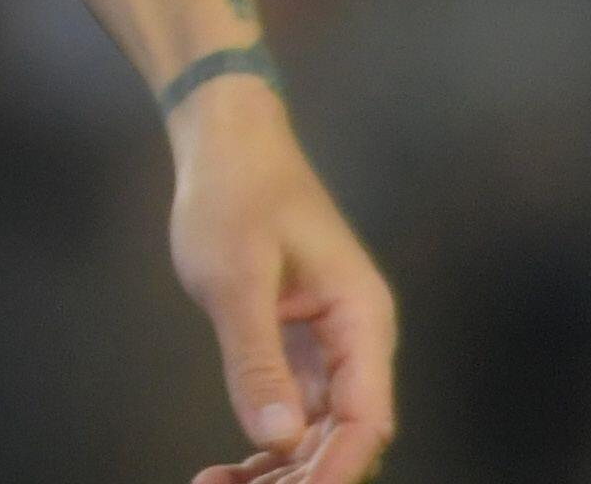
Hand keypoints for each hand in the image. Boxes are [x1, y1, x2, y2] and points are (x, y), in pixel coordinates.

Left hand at [167, 77, 394, 482]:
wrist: (224, 141)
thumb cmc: (235, 192)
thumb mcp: (236, 274)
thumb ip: (256, 355)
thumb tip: (278, 436)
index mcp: (361, 320)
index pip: (366, 417)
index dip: (336, 467)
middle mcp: (355, 340)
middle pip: (344, 435)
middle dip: (302, 477)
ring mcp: (326, 345)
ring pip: (317, 431)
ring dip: (280, 469)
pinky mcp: (294, 344)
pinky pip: (292, 409)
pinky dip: (265, 442)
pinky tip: (228, 470)